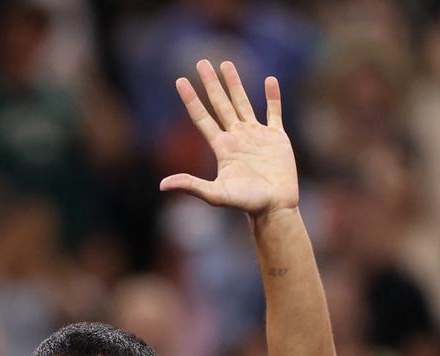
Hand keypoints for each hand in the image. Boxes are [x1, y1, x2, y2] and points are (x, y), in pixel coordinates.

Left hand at [159, 60, 297, 216]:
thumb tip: (162, 185)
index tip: (179, 81)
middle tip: (201, 62)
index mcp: (222, 147)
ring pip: (243, 103)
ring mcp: (257, 136)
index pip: (202, 118)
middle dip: (210, 84)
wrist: (275, 207)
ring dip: (235, 83)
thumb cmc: (246, 203)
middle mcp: (237, 137)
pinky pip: (274, 112)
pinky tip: (269, 81)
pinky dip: (272, 97)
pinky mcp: (277, 138)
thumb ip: (191, 186)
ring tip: (226, 63)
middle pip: (220, 104)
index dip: (191, 99)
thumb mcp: (216, 194)